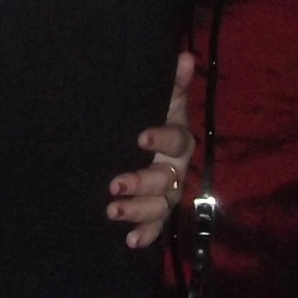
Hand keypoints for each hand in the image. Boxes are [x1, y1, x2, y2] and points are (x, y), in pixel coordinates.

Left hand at [110, 51, 196, 248]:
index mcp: (178, 141)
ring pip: (160, 206)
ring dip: (138, 211)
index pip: (177, 140)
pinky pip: (155, 228)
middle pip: (166, 179)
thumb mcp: (159, 100)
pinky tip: (130, 241)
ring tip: (111, 210)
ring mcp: (166, 193)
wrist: (136, 142)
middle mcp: (175, 169)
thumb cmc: (148, 117)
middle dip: (142, 183)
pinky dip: (145, 235)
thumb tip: (185, 56)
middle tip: (114, 184)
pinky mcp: (155, 212)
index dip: (161, 138)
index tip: (140, 137)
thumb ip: (172, 83)